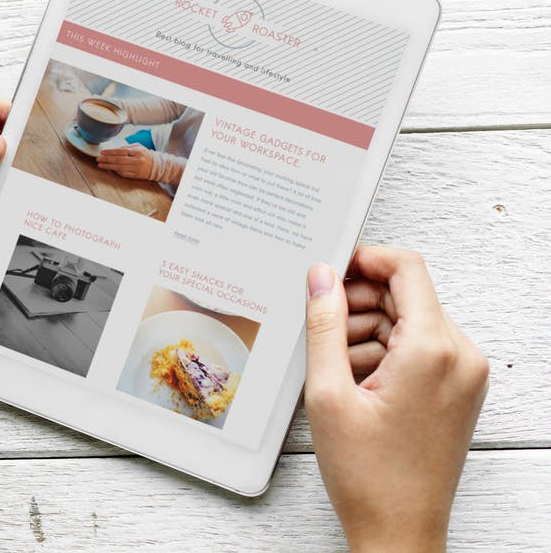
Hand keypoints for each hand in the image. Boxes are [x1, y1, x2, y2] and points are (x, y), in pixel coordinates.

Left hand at [96, 143, 153, 178]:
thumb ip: (127, 147)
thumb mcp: (138, 147)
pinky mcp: (135, 176)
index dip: (110, 152)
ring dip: (108, 166)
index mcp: (137, 151)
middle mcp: (137, 160)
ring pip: (119, 168)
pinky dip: (115, 171)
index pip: (121, 151)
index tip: (102, 152)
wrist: (156, 166)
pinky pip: (123, 174)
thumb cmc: (145, 155)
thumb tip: (114, 149)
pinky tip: (109, 168)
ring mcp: (136, 169)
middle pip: (118, 160)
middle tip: (98, 159)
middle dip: (107, 159)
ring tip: (100, 164)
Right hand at [305, 246, 488, 551]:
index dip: (364, 260)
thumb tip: (321, 276)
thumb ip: (323, 325)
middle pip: (407, 294)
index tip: (331, 271)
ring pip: (411, 320)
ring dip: (368, 331)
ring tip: (337, 370)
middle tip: (322, 330)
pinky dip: (386, 352)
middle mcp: (461, 356)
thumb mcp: (327, 393)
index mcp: (433, 350)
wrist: (400, 530)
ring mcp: (465, 374)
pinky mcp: (460, 389)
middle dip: (359, 304)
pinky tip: (356, 383)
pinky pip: (421, 347)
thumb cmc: (369, 476)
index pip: (407, 268)